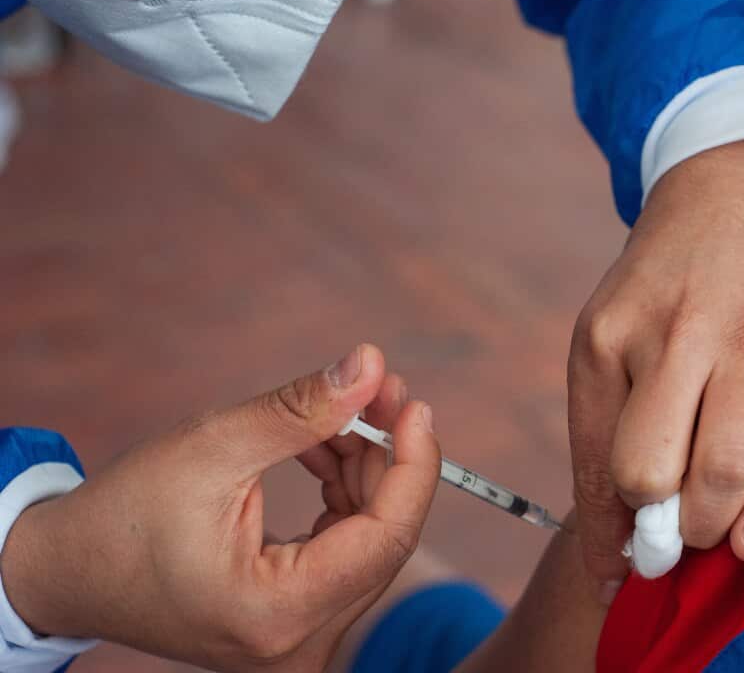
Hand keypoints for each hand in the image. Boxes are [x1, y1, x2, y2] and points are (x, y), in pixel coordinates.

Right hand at [0, 344, 440, 670]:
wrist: (67, 572)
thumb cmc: (125, 516)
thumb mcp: (213, 448)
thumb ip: (301, 410)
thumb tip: (371, 365)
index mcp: (279, 612)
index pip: (387, 536)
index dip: (413, 464)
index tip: (412, 402)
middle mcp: (301, 642)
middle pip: (382, 539)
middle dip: (388, 457)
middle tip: (380, 388)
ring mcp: (300, 638)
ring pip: (367, 541)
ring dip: (365, 469)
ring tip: (344, 408)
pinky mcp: (293, 621)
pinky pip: (344, 550)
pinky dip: (342, 493)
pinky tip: (323, 447)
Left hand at [569, 139, 743, 590]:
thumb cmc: (672, 275)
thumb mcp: (615, 325)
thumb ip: (612, 418)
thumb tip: (616, 537)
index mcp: (606, 335)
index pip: (595, 461)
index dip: (605, 535)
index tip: (616, 575)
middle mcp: (671, 336)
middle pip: (649, 473)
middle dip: (658, 531)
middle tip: (671, 543)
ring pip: (722, 471)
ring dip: (712, 528)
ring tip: (713, 536)